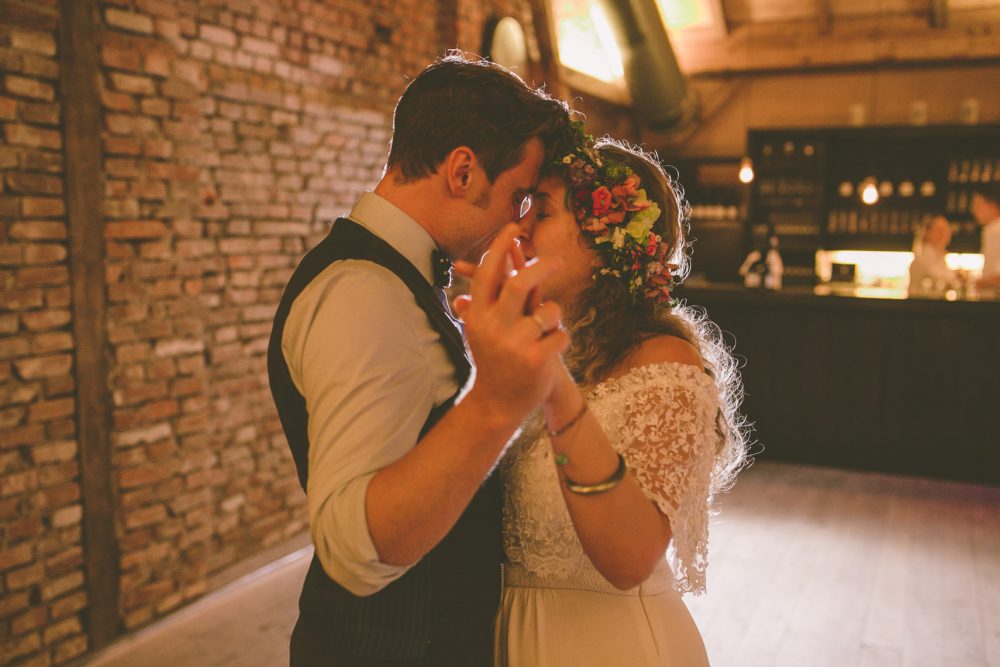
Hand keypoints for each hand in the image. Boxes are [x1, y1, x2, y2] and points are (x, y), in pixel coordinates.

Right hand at [452, 225, 569, 420]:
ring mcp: (514, 344)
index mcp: (478, 315)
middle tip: (556, 261)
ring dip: (555, 316)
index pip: (488, 272)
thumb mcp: (484, 326)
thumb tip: (505, 253)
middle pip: (520, 284)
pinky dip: (561, 339)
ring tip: (547, 330)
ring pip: (549, 310)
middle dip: (541, 267)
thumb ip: (496, 292)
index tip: (514, 229)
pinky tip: (550, 352)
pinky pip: (562, 334)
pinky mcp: (535, 359)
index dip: (500, 247)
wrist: (497, 404)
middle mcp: (493, 327)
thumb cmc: (495, 358)